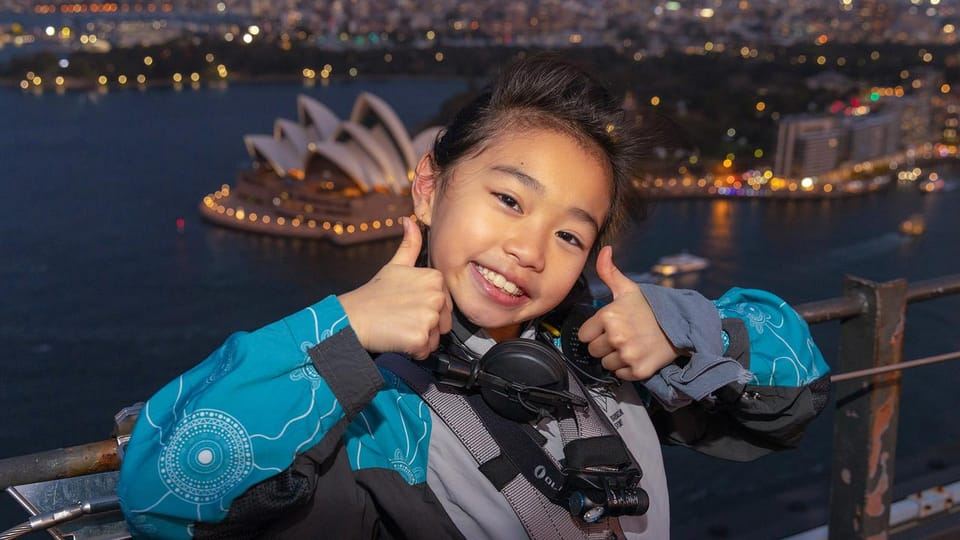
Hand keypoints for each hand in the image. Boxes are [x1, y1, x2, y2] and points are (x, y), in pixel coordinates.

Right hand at [338, 215, 452, 359]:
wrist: (352, 317)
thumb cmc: (373, 294)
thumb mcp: (395, 265)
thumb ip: (410, 244)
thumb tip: (410, 220)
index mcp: (435, 278)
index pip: (445, 303)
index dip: (426, 308)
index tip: (408, 305)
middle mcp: (436, 295)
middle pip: (444, 322)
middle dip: (425, 324)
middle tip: (402, 317)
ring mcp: (430, 317)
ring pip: (436, 338)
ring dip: (420, 338)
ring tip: (400, 327)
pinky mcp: (421, 337)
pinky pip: (426, 351)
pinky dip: (413, 350)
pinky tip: (398, 338)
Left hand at [577, 246, 683, 380]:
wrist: (680, 325)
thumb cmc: (651, 308)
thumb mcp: (628, 289)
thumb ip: (609, 272)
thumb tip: (604, 250)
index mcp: (608, 316)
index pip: (584, 334)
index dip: (595, 331)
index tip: (609, 327)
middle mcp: (616, 337)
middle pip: (593, 350)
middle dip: (604, 344)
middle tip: (622, 336)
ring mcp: (627, 355)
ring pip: (605, 364)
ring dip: (615, 357)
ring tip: (630, 345)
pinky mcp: (638, 371)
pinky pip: (620, 374)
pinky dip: (626, 368)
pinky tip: (637, 355)